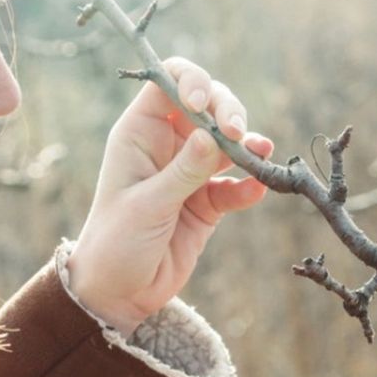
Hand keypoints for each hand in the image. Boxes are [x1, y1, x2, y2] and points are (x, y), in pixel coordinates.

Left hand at [66, 57, 272, 338]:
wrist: (119, 293)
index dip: (192, 82)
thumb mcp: (147, 205)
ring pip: (227, 142)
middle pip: (208, 106)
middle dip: (228, 112)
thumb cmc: (116, 243)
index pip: (169, 83)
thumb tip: (214, 136)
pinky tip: (257, 189)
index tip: (204, 105)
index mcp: (139, 133)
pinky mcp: (207, 202)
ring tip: (260, 153)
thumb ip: (183, 171)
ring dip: (247, 144)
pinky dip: (248, 184)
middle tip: (239, 134)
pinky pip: (234, 184)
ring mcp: (189, 172)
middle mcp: (166, 145)